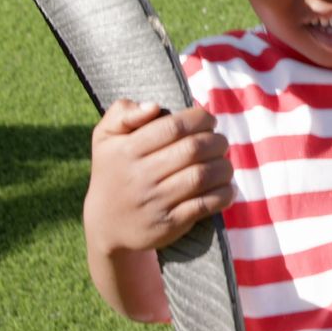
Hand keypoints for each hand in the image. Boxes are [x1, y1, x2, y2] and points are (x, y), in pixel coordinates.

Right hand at [83, 100, 235, 254]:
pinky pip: (205, 205)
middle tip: (220, 142)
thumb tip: (154, 106)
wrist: (106, 224)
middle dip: (216, 141)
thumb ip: (123, 112)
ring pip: (202, 176)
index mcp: (128, 150)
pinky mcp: (170, 223)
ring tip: (224, 163)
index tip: (208, 120)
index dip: (200, 119)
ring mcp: (156, 201)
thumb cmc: (113, 171)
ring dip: (223, 166)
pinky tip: (227, 187)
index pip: (174, 127)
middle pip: (193, 150)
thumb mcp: (105, 137)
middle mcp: (141, 175)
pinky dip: (224, 194)